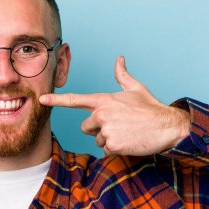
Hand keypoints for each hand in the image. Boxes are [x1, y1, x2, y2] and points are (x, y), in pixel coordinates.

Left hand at [39, 56, 189, 155]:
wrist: (167, 126)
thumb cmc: (151, 108)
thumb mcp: (136, 89)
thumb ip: (122, 76)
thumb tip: (119, 59)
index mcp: (104, 100)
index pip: (75, 99)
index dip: (56, 100)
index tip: (41, 99)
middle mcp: (102, 113)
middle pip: (86, 127)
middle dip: (98, 129)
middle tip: (119, 126)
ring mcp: (106, 129)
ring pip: (97, 140)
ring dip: (109, 140)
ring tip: (127, 133)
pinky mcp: (112, 144)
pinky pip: (106, 150)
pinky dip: (117, 149)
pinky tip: (129, 142)